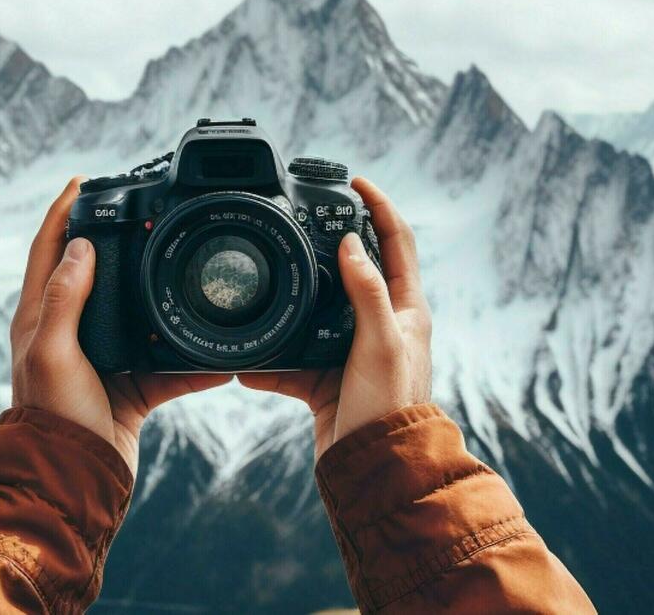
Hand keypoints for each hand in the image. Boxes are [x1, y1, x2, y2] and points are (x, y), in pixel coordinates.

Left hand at [10, 177, 232, 475]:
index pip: (49, 249)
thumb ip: (66, 299)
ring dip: (168, 301)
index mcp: (40, 317)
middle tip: (152, 216)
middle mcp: (70, 333)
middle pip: (99, 274)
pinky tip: (221, 358)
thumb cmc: (52, 419)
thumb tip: (82, 244)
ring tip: (195, 276)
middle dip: (124, 243)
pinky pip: (170, 367)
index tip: (84, 179)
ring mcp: (103, 360)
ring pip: (142, 318)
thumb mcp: (54, 352)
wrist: (73, 484)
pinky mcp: (132, 389)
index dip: (64, 211)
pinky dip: (194, 363)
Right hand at [241, 176, 431, 457]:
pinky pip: (293, 360)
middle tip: (299, 221)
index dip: (379, 205)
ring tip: (262, 291)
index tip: (353, 180)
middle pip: (352, 270)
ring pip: (315, 314)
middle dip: (325, 246)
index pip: (396, 242)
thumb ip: (366, 292)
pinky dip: (270, 361)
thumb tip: (350, 243)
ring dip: (288, 307)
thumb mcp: (380, 343)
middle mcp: (381, 326)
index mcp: (405, 310)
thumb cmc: (391, 409)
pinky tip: (248, 366)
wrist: (374, 473)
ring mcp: (353, 353)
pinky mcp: (327, 381)